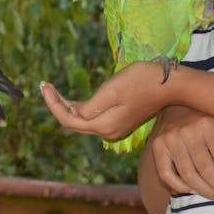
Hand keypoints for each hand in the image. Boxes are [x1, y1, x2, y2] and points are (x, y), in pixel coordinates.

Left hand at [40, 62, 170, 139]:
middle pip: (73, 123)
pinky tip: (72, 100)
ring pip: (82, 122)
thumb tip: (74, 114)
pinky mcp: (119, 121)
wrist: (170, 85)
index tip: (43, 85)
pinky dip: (80, 109)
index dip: (52, 104)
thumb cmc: (141, 81)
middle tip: (44, 86)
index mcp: (104, 125)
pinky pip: (93, 119)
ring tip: (52, 90)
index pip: (68, 120)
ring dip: (66, 108)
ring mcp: (114, 128)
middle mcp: (108, 132)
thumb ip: (91, 106)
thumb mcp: (112, 90)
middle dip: (56, 105)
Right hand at [145, 105, 213, 205]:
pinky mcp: (156, 146)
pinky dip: (181, 187)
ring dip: (207, 192)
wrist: (175, 98)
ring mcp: (169, 139)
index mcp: (207, 123)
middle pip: (207, 170)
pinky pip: (166, 174)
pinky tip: (195, 190)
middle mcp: (186, 131)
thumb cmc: (208, 115)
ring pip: (189, 175)